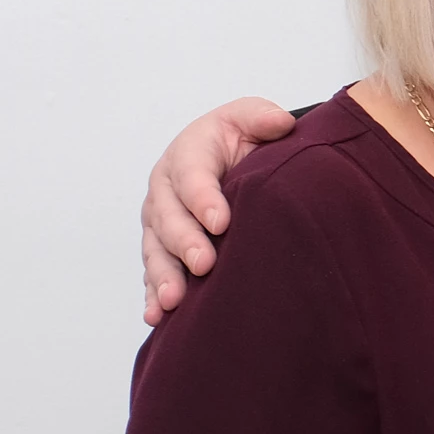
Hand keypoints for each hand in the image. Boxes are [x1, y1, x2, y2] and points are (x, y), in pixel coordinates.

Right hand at [141, 97, 298, 323]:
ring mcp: (160, 222)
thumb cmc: (240, 138)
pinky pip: (154, 272)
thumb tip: (279, 121)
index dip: (203, 199)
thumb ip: (261, 117)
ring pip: (156, 250)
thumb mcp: (250, 118)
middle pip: (169, 219)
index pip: (191, 177)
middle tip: (204, 264)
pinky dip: (153, 294)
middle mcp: (165, 191)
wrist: (229, 158)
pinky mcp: (162, 247)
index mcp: (186, 156)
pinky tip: (158, 316)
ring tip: (174, 300)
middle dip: (184, 242)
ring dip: (163, 276)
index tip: (222, 222)